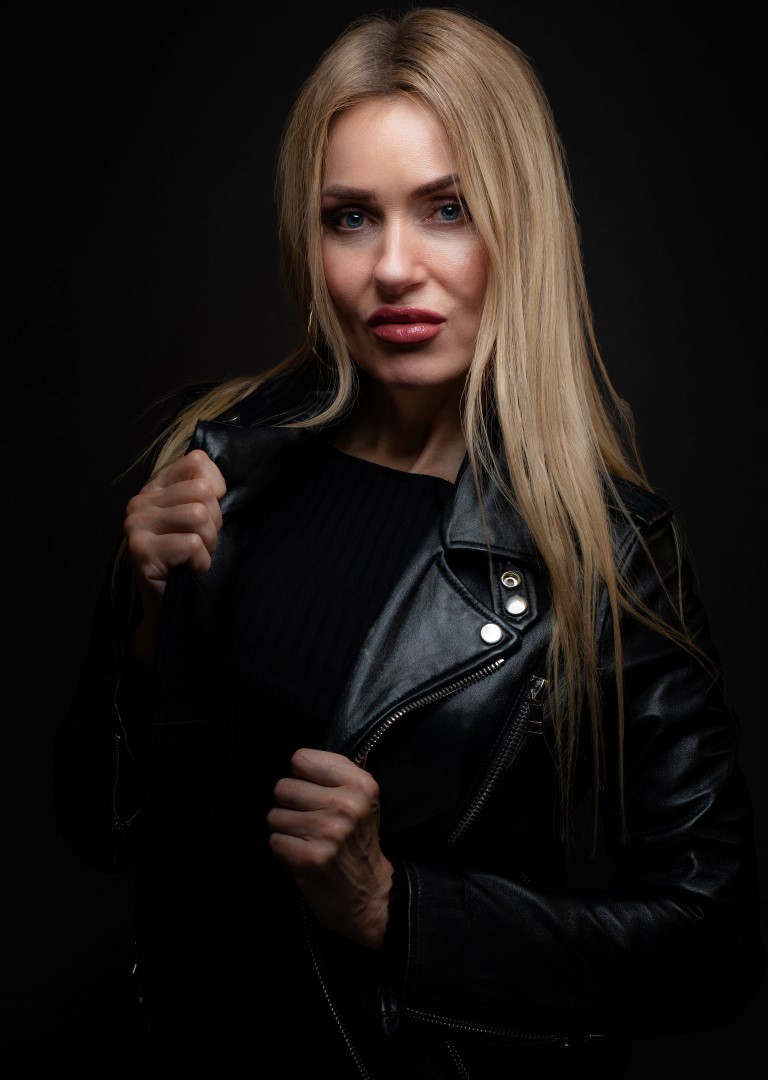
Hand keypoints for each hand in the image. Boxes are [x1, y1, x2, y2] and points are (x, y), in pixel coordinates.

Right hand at [123, 449, 225, 667]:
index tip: (206, 516)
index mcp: (155, 488)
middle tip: (201, 543)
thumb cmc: (188, 559)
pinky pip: (191, 544)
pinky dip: (200, 562)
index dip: (216, 490)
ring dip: (208, 543)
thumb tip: (214, 483)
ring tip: (194, 556)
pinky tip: (187, 569)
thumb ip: (204, 491)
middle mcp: (139, 502)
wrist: (169, 605)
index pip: (197, 462)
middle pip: (202, 492)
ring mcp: (136, 525)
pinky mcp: (141, 550)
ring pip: (198, 516)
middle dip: (214, 522)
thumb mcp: (199, 519)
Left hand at [267, 748, 393, 948]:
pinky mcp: (311, 858)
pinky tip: (304, 857)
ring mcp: (329, 832)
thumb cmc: (357, 843)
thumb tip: (295, 761)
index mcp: (361, 784)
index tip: (313, 793)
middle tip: (310, 822)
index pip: (301, 759)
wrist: (371, 896)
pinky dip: (284, 850)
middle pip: (284, 787)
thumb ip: (334, 775)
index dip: (301, 778)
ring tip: (308, 840)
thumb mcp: (361, 800)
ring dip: (286, 830)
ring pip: (275, 815)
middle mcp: (347, 805)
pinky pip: (274, 841)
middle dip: (290, 806)